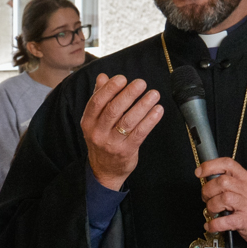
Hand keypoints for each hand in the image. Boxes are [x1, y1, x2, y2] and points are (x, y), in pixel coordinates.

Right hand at [81, 73, 163, 190]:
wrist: (103, 170)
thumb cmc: (102, 140)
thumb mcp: (94, 121)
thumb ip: (99, 98)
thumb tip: (103, 77)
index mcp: (88, 122)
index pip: (97, 102)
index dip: (110, 88)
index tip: (123, 78)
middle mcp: (98, 133)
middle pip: (113, 110)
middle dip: (128, 94)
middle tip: (141, 83)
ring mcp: (112, 143)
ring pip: (128, 121)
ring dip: (142, 105)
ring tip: (154, 94)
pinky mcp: (126, 151)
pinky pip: (140, 133)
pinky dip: (150, 120)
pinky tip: (158, 110)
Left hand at [196, 158, 246, 244]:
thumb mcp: (241, 187)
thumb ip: (226, 181)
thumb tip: (203, 178)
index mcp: (244, 178)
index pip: (227, 164)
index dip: (210, 166)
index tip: (199, 172)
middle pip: (222, 182)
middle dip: (208, 190)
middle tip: (206, 198)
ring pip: (223, 199)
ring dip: (211, 206)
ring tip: (212, 211)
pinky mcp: (245, 220)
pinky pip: (225, 221)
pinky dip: (214, 224)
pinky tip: (210, 225)